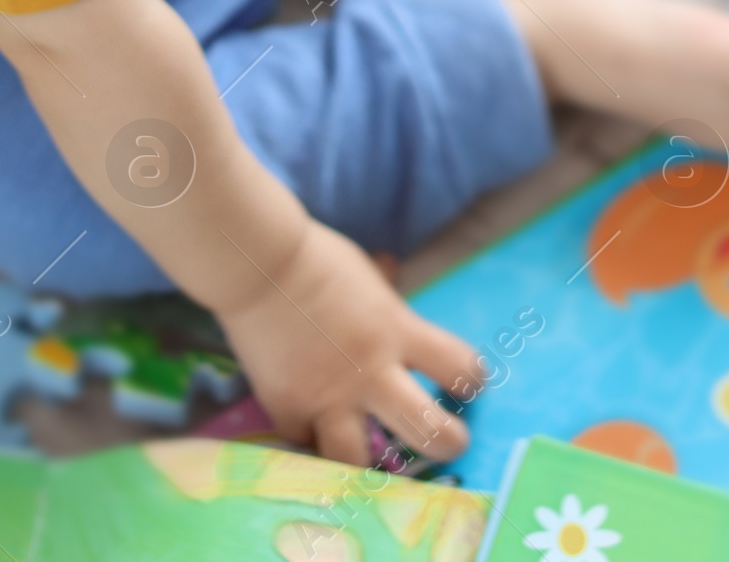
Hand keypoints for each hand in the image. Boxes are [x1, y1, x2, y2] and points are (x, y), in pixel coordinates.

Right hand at [219, 216, 484, 465]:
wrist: (258, 266)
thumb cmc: (316, 259)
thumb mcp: (367, 275)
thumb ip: (384, 295)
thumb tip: (392, 272)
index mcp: (396, 331)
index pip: (457, 367)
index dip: (470, 380)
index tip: (468, 385)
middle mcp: (371, 372)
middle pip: (427, 430)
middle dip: (447, 443)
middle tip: (451, 444)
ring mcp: (328, 398)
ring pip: (359, 461)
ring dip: (370, 467)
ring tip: (378, 469)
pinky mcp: (288, 410)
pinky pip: (306, 442)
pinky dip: (311, 439)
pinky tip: (313, 432)